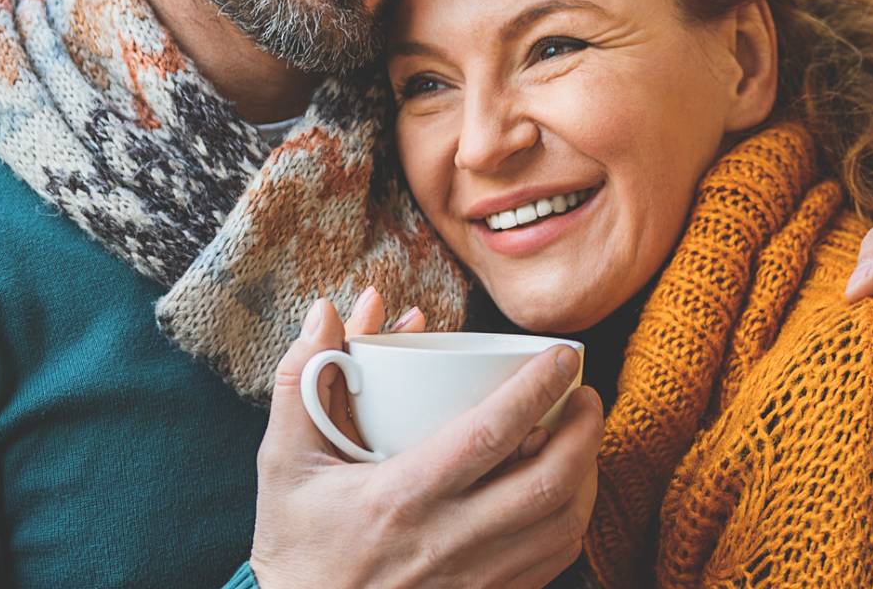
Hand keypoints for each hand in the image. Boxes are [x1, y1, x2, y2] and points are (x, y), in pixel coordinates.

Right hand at [251, 289, 602, 588]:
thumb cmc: (296, 542)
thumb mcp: (284, 461)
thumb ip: (302, 381)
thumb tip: (326, 311)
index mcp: (399, 498)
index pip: (489, 434)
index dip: (537, 388)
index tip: (563, 355)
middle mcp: (444, 541)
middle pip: (547, 484)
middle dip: (584, 431)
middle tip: (585, 393)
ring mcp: (471, 580)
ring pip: (562, 527)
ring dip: (587, 474)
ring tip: (581, 437)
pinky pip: (552, 562)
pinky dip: (572, 519)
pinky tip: (566, 491)